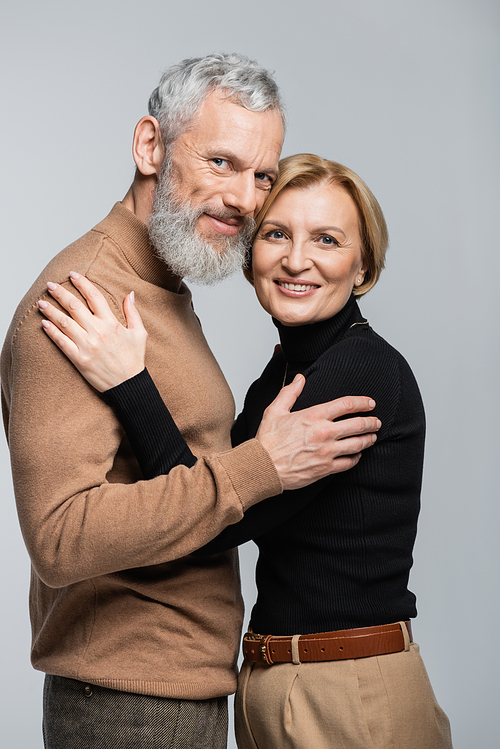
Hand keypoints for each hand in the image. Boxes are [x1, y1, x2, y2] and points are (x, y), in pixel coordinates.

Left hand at [38, 272, 146, 391]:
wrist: (129, 385)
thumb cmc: (134, 359)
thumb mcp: (140, 334)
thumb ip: (133, 313)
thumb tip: (130, 294)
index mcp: (112, 323)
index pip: (94, 297)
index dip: (82, 283)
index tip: (73, 275)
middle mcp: (98, 332)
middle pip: (74, 306)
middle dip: (60, 293)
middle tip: (50, 285)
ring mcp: (87, 345)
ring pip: (64, 322)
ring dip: (51, 310)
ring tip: (41, 303)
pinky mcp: (79, 359)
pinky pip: (61, 342)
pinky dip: (51, 332)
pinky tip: (44, 323)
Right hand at [256, 375, 380, 490]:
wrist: (262, 467)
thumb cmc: (267, 440)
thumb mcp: (275, 410)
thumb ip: (290, 392)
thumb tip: (300, 378)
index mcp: (313, 416)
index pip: (346, 405)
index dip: (362, 402)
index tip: (370, 403)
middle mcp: (324, 433)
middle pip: (357, 425)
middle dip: (371, 422)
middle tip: (376, 421)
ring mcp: (327, 452)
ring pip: (357, 444)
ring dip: (368, 439)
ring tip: (373, 437)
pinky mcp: (326, 468)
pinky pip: (349, 463)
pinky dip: (356, 458)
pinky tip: (358, 455)